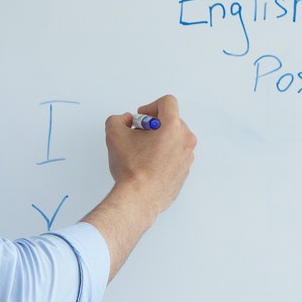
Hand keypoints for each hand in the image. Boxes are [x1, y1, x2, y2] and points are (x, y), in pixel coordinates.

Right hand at [80, 94, 196, 280]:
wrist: (138, 199)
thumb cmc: (131, 169)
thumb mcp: (114, 135)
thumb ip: (118, 119)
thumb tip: (126, 121)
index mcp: (173, 127)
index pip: (167, 103)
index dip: (150, 106)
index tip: (141, 119)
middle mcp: (185, 141)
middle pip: (172, 122)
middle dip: (154, 126)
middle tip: (138, 137)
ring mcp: (187, 159)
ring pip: (174, 141)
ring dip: (159, 142)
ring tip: (141, 155)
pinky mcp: (184, 173)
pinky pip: (174, 158)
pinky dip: (163, 158)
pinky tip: (147, 168)